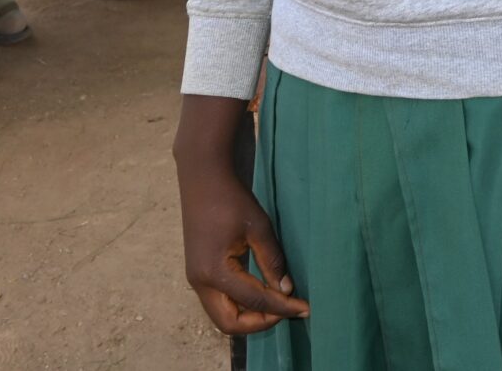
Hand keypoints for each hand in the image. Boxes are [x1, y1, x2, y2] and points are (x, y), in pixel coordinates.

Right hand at [176, 95, 306, 335]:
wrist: (203, 178)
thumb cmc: (232, 199)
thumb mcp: (258, 228)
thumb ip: (272, 262)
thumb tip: (286, 291)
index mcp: (215, 272)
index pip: (254, 301)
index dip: (282, 308)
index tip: (305, 307)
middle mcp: (200, 282)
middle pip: (230, 323)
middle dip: (260, 322)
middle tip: (287, 310)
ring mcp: (196, 279)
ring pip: (222, 315)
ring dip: (249, 316)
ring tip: (277, 305)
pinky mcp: (198, 273)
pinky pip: (219, 301)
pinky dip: (239, 305)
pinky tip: (260, 293)